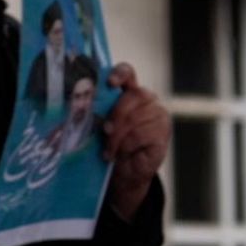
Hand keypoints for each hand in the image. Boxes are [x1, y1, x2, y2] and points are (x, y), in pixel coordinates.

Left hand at [102, 62, 168, 220]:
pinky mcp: (164, 134)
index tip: (109, 82)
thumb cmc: (110, 143)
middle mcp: (147, 100)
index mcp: (128, 91)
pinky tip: (122, 153)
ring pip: (138, 118)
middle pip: (134, 96)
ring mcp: (159, 116)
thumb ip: (98, 110)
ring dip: (119, 136)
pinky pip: (144, 135)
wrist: (124, 172)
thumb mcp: (101, 124)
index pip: (127, 73)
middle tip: (105, 131)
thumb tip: (82, 104)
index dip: (120, 74)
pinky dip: (128, 145)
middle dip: (117, 115)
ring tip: (109, 149)